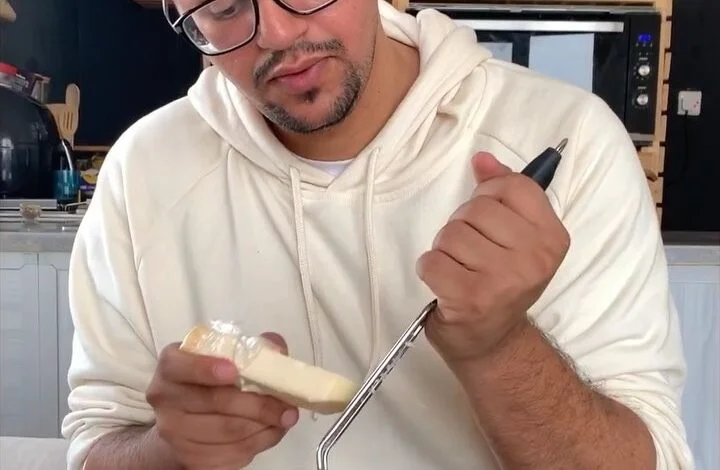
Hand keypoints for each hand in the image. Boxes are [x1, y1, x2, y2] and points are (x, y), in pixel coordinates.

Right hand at [146, 333, 298, 469]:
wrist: (185, 422)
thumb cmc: (211, 382)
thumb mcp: (226, 356)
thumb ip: (253, 348)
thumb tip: (277, 349)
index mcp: (171, 366)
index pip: (179, 365)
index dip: (205, 368)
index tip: (233, 371)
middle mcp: (165, 398)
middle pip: (215, 401)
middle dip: (258, 404)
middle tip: (287, 405)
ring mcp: (174, 432)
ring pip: (228, 430)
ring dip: (264, 424)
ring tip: (285, 417)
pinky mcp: (190, 458)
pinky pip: (231, 451)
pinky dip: (259, 441)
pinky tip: (271, 431)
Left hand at [417, 152, 569, 363]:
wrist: (491, 342)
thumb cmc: (500, 283)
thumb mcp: (514, 237)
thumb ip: (501, 193)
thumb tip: (482, 159)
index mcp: (552, 237)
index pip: (513, 186)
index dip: (488, 195)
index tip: (487, 220)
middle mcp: (534, 258)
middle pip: (476, 208)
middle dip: (462, 225)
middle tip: (470, 253)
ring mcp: (504, 280)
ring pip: (450, 234)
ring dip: (444, 249)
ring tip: (459, 269)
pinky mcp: (471, 298)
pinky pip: (432, 261)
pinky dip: (430, 270)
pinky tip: (445, 284)